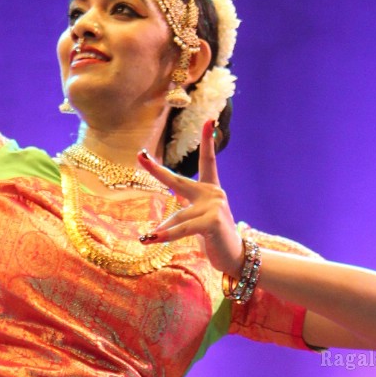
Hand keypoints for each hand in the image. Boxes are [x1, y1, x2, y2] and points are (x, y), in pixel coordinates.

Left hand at [136, 122, 245, 273]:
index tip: (210, 121)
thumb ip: (183, 214)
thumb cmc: (215, 237)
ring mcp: (214, 207)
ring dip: (162, 230)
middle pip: (179, 181)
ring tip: (146, 238)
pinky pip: (182, 228)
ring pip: (178, 217)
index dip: (208, 141)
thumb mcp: (198, 221)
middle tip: (141, 157)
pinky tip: (152, 238)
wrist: (235, 256)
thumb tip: (157, 226)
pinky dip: (166, 235)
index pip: (208, 162)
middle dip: (157, 170)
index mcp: (211, 190)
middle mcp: (213, 194)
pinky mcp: (212, 221)